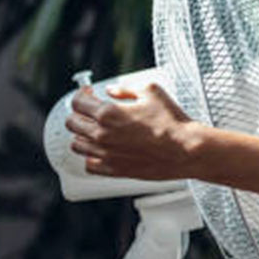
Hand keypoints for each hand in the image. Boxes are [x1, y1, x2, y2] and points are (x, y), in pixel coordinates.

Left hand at [65, 83, 200, 180]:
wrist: (186, 149)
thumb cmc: (172, 122)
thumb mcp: (152, 92)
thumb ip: (126, 88)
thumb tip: (112, 90)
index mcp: (108, 113)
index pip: (77, 103)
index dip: (80, 96)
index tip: (87, 95)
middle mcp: (102, 135)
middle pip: (73, 123)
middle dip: (79, 114)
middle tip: (89, 113)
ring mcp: (106, 154)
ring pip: (77, 145)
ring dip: (82, 136)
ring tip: (94, 132)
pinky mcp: (115, 170)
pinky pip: (89, 165)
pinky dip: (91, 157)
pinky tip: (100, 151)